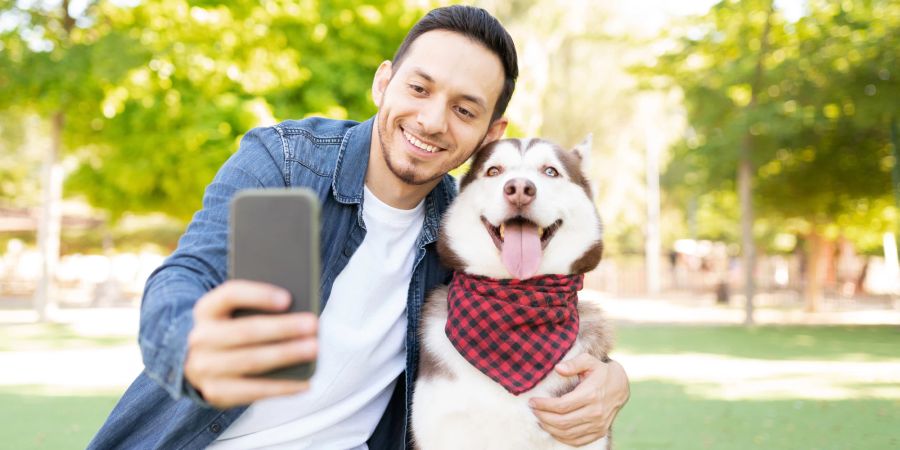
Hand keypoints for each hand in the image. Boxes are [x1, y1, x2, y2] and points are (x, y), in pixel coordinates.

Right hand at [184, 280, 317, 408]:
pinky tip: (305, 382)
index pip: (230, 295)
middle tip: (313, 324)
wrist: (199, 362)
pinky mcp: (216, 392)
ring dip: (286, 355)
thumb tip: (297, 309)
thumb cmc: (231, 328)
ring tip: (314, 349)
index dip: (259, 295)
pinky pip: (254, 391)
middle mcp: (200, 338)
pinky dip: (282, 387)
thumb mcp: (234, 312)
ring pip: (251, 361)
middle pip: (246, 331)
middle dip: (283, 328)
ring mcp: (204, 368)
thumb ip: (257, 307)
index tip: (288, 298)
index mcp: (206, 309)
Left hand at [529, 354, 629, 445]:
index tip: (532, 401)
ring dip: (549, 428)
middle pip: (562, 422)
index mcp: (590, 395)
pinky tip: (552, 429)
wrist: (621, 386)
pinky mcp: (599, 432)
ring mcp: (598, 425)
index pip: (561, 406)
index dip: (544, 405)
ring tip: (539, 418)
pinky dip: (562, 437)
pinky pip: (577, 441)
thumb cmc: (601, 371)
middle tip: (533, 410)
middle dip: (543, 417)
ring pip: (567, 433)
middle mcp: (595, 412)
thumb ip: (573, 363)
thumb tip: (558, 368)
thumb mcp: (589, 361)